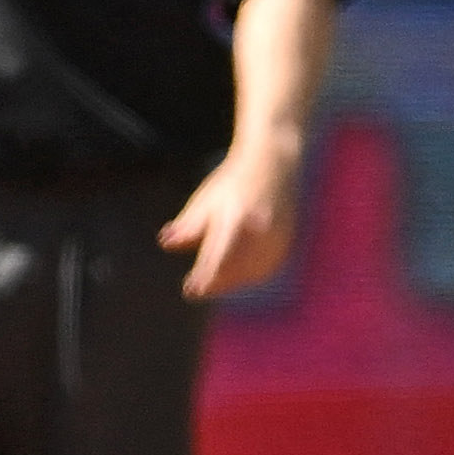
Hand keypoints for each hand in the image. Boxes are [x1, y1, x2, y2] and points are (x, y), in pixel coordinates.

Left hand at [158, 136, 305, 301]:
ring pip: (252, 272)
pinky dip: (250, 276)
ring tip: (213, 284)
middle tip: (196, 290)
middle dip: (216, 283)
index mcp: (238, 217)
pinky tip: (235, 276)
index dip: (204, 277)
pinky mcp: (287, 242)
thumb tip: (166, 244)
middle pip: (236, 269)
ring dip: (232, 282)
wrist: (274, 164)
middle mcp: (261, 230)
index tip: (190, 291)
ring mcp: (278, 237)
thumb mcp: (206, 199)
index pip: (219, 256)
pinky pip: (267, 269)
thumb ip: (188, 225)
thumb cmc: (234, 181)